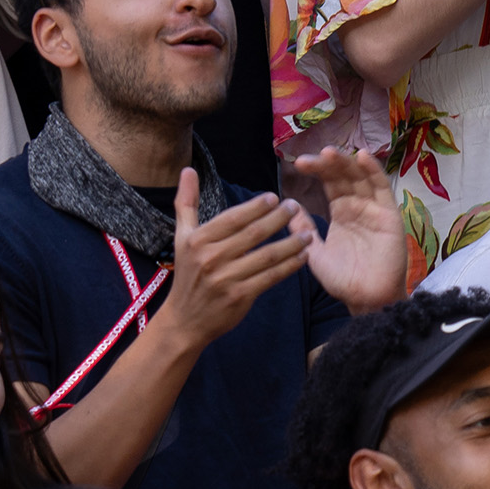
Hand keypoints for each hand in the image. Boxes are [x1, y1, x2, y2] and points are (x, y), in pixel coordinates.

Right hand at [157, 168, 315, 352]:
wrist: (185, 319)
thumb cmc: (188, 273)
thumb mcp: (182, 237)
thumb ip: (186, 202)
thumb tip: (187, 170)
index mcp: (198, 240)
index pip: (232, 218)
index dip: (255, 207)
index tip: (275, 197)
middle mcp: (211, 258)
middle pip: (252, 234)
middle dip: (278, 219)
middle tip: (295, 207)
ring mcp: (226, 278)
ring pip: (266, 256)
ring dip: (290, 243)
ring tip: (307, 233)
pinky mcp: (240, 296)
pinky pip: (270, 277)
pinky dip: (289, 266)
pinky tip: (303, 257)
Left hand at [287, 146, 411, 308]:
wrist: (366, 299)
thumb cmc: (342, 279)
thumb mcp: (315, 252)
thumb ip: (302, 229)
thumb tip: (287, 206)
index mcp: (342, 212)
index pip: (330, 183)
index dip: (317, 170)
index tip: (298, 164)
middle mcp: (359, 206)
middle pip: (344, 175)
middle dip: (328, 164)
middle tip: (311, 158)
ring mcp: (375, 208)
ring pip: (361, 177)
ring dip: (346, 162)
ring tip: (329, 153)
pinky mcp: (390, 214)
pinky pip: (382, 188)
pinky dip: (374, 170)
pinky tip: (362, 156)